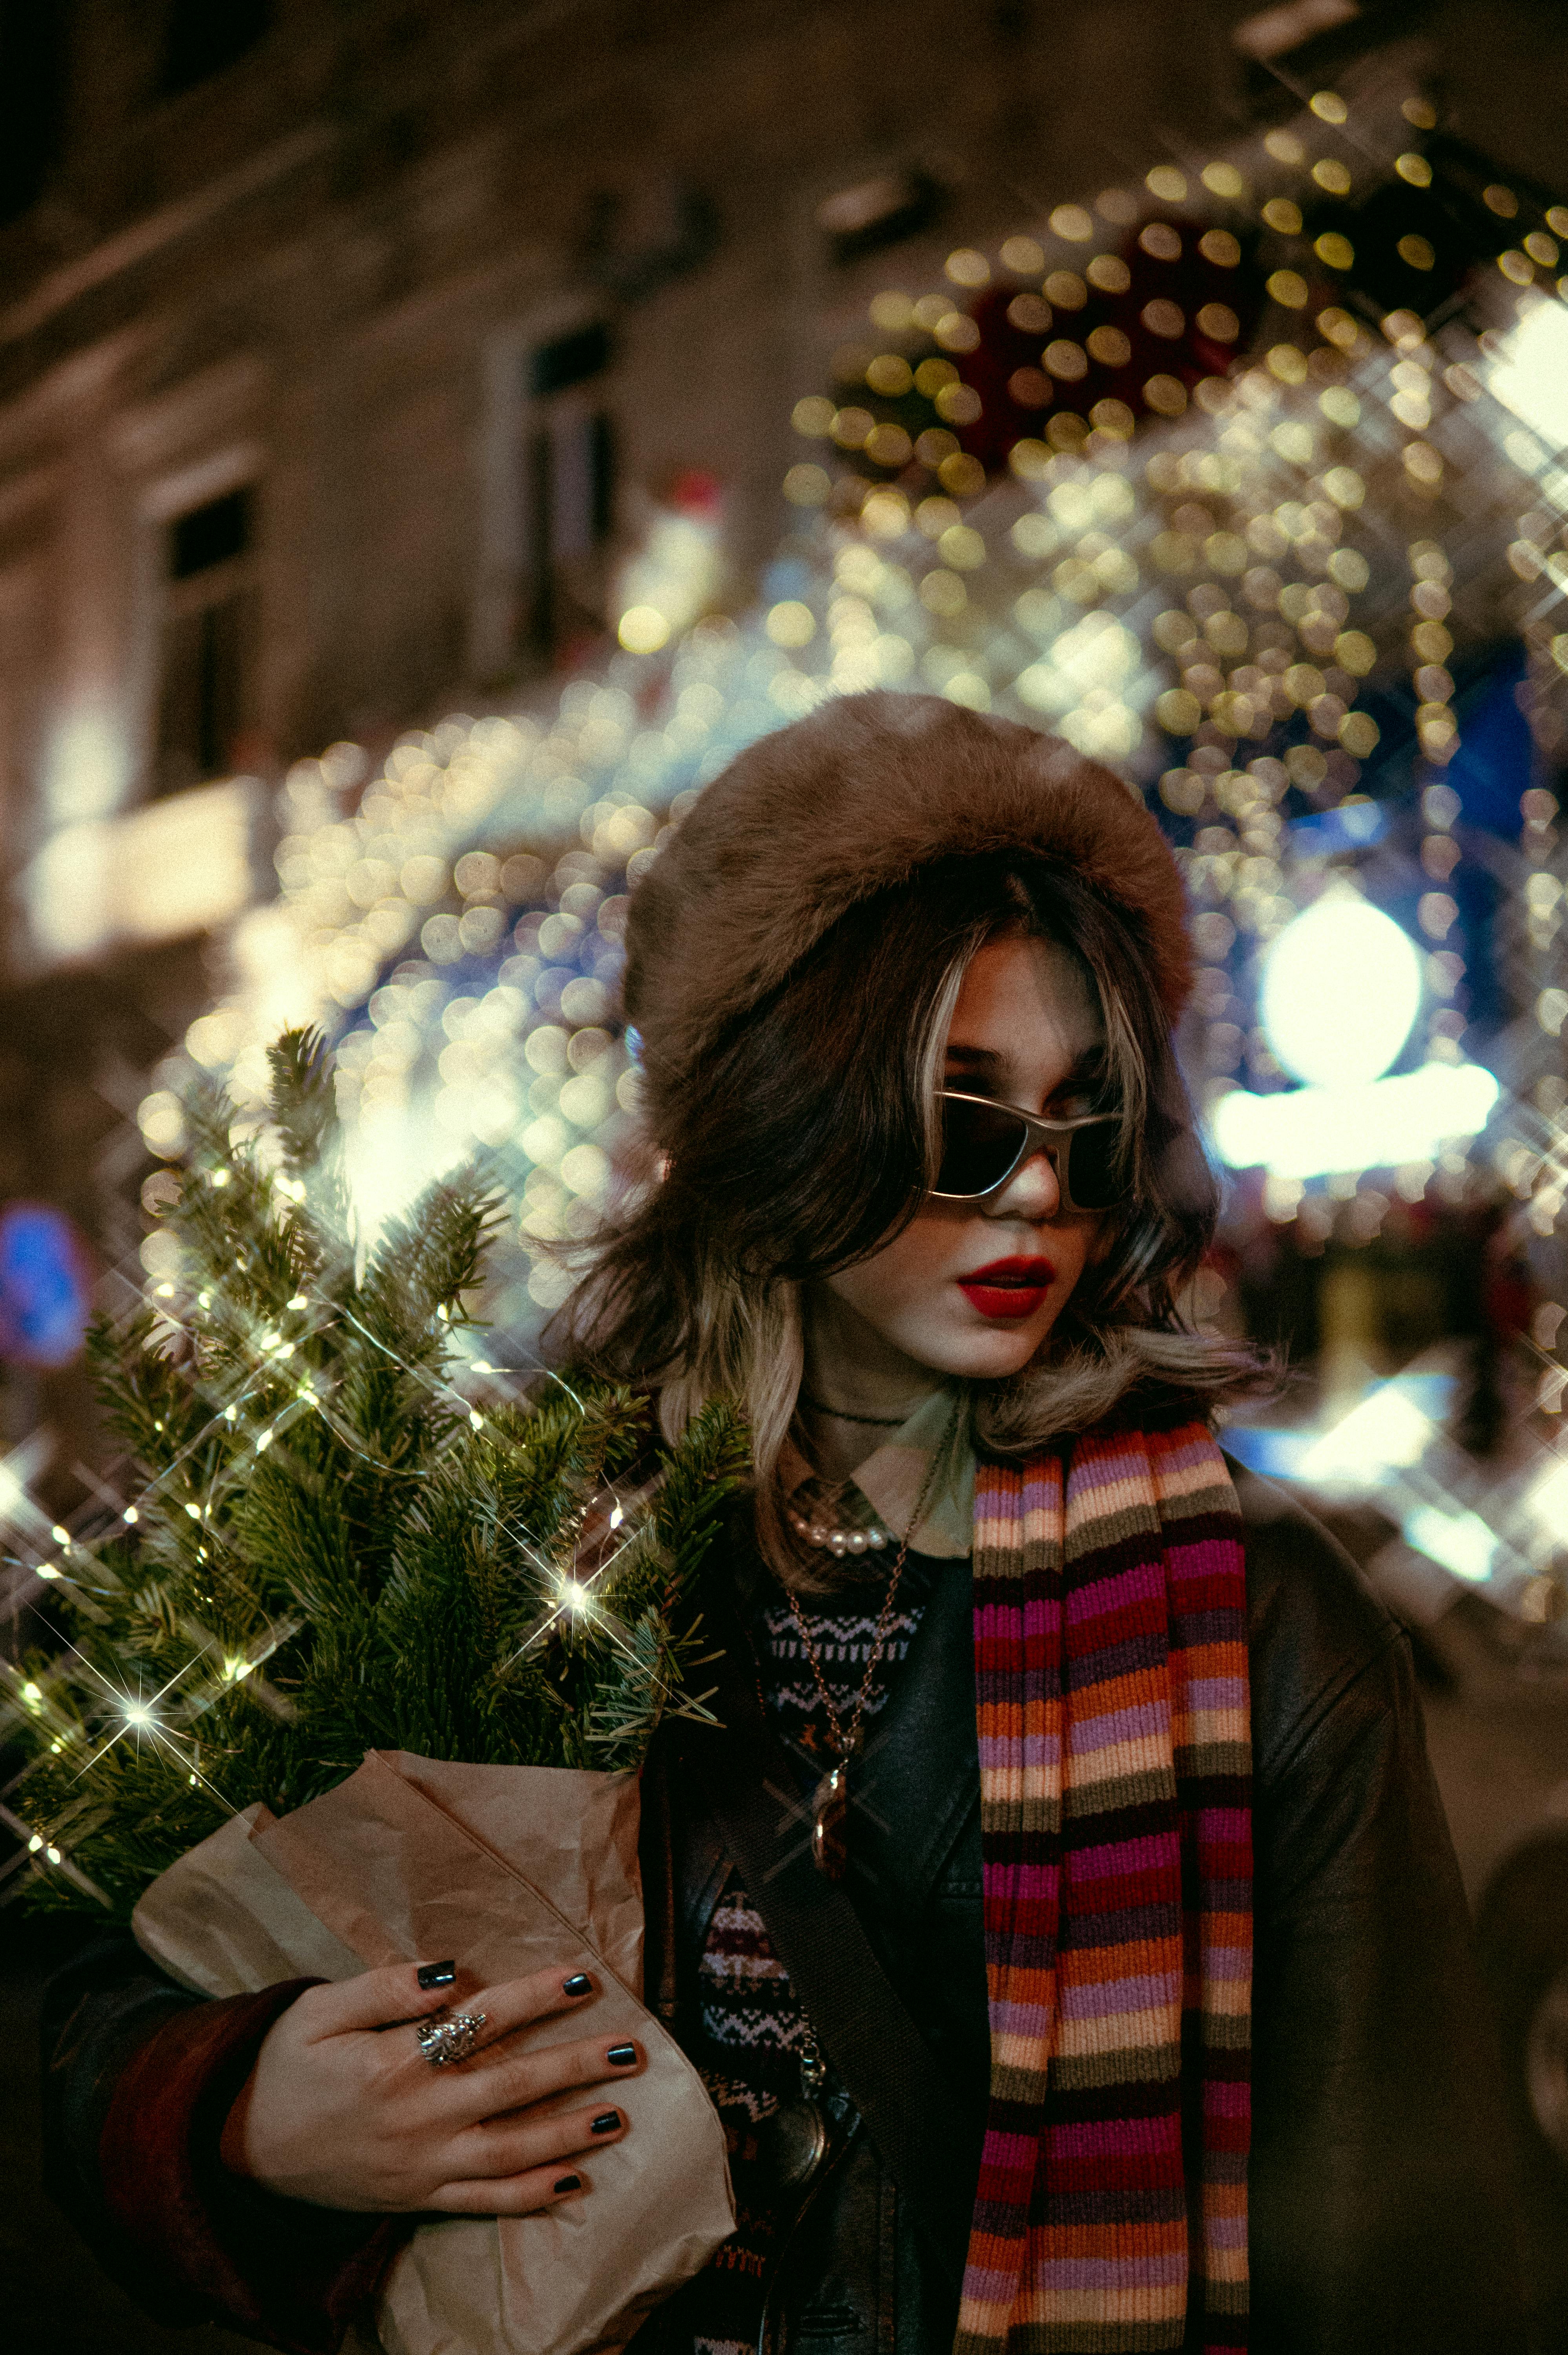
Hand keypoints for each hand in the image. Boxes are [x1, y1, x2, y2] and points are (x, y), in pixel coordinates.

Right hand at [219, 1959, 640, 2213]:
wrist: (236, 2147)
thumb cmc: (281, 2064)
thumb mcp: (318, 2010)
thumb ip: (384, 1988)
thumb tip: (449, 1970)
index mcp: (395, 2063)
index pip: (481, 2021)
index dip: (535, 1998)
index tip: (584, 1978)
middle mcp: (417, 2118)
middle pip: (512, 2087)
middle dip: (575, 2067)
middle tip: (632, 2050)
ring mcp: (420, 2166)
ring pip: (510, 2152)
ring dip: (568, 2133)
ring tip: (619, 2115)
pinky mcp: (416, 2198)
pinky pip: (483, 2202)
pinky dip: (529, 2196)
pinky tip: (572, 2182)